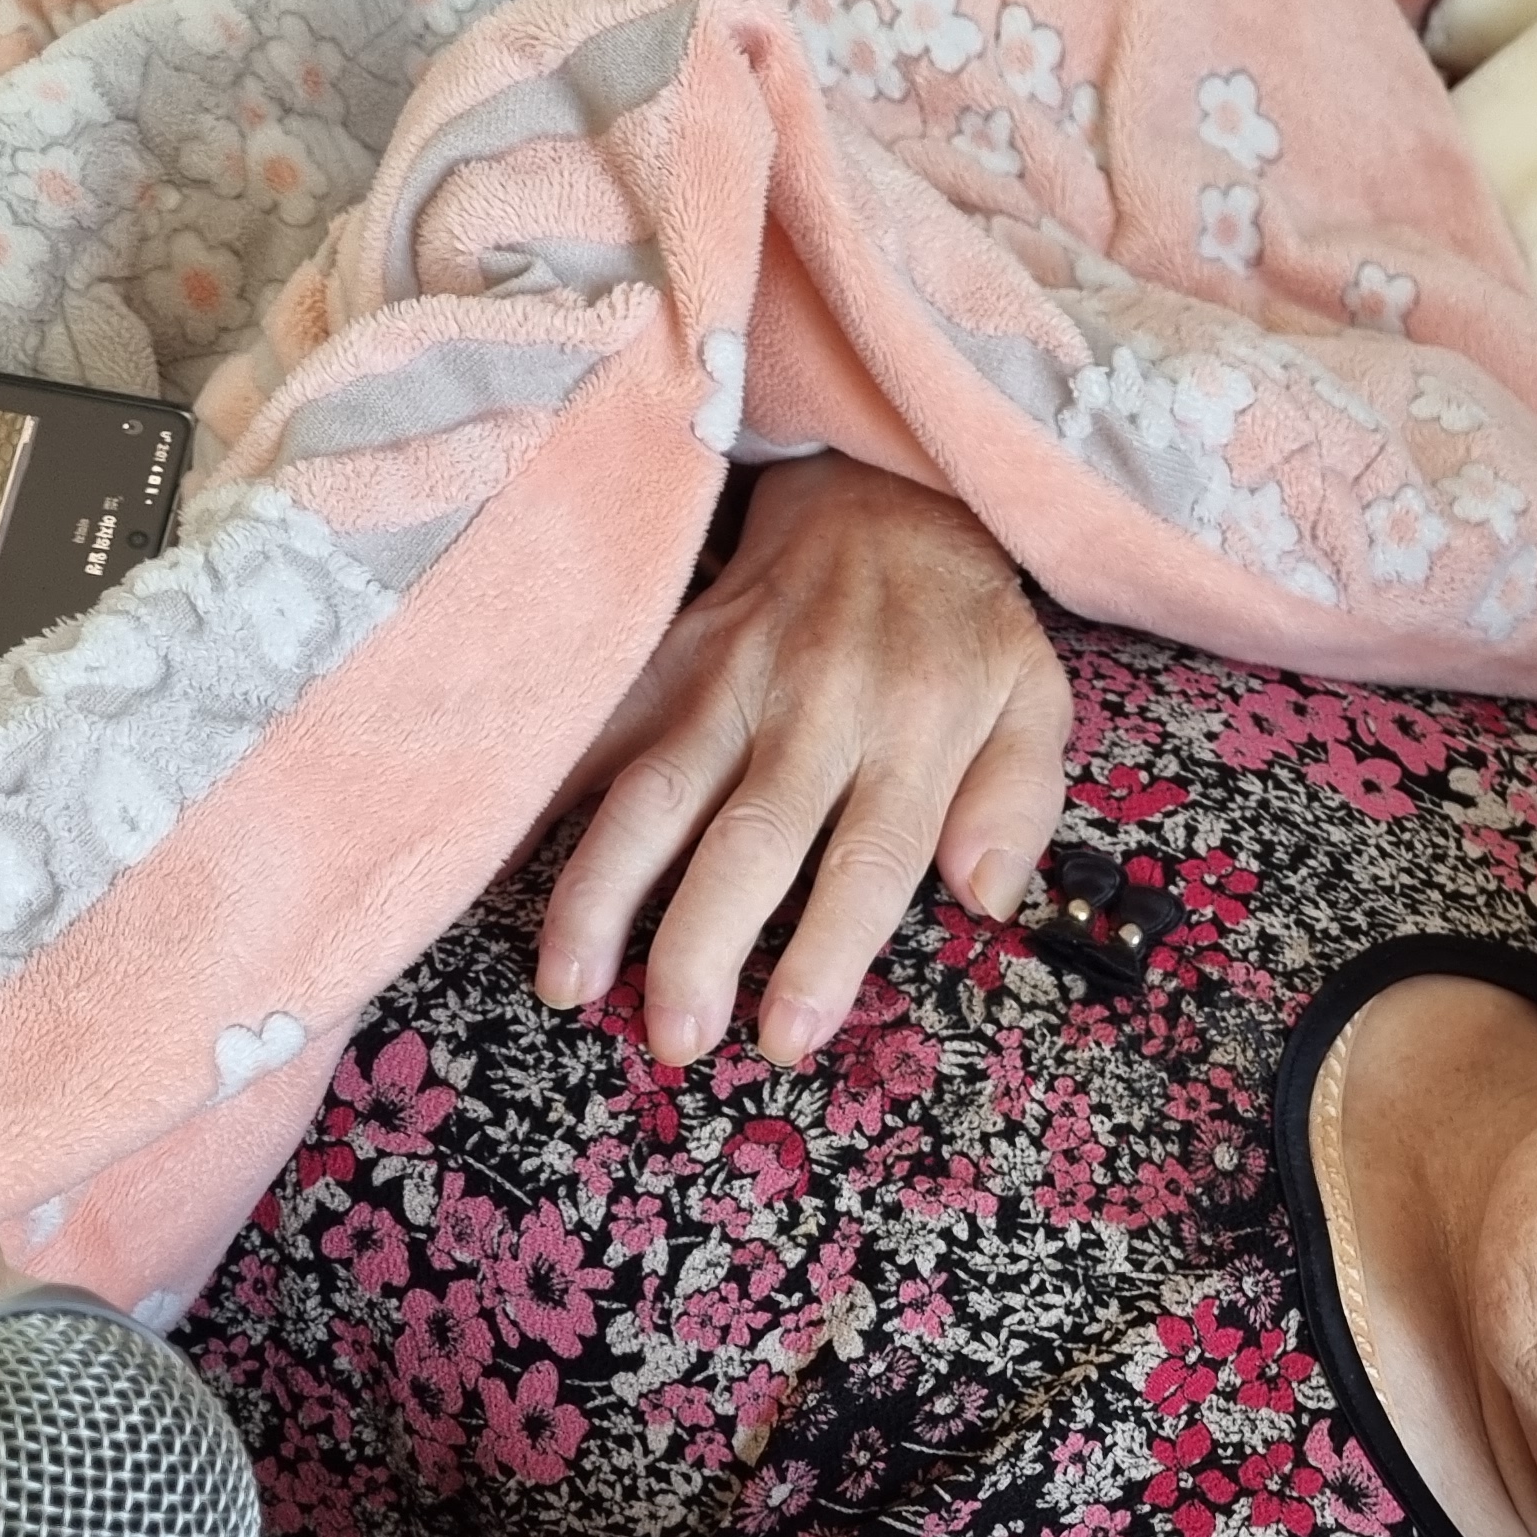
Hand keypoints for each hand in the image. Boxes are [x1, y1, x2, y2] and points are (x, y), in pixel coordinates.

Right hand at [539, 454, 1068, 1065]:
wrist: (884, 498)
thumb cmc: (964, 631)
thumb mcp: (1037, 700)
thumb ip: (1021, 801)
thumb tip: (986, 894)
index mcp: (915, 729)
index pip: (868, 859)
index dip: (825, 953)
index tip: (787, 1035)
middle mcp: (815, 706)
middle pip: (749, 839)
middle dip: (701, 945)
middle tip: (675, 1038)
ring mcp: (729, 678)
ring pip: (653, 791)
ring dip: (602, 891)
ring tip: (568, 982)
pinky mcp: (670, 657)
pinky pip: (598, 730)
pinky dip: (544, 794)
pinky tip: (499, 865)